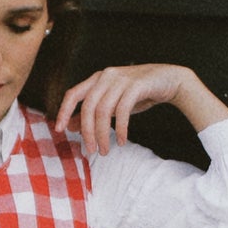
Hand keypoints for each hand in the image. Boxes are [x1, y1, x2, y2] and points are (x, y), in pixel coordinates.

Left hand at [55, 63, 227, 153]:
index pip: (73, 94)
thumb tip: (71, 126)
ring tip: (106, 151)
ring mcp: (121, 79)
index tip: (59, 130)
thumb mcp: (113, 103)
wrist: (169, 80)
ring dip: (103, 134)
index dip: (64, 112)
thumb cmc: (138, 93)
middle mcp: (106, 76)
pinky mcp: (136, 86)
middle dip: (88, 132)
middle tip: (92, 150)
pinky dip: (120, 129)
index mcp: (97, 78)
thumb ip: (93, 112)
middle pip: (89, 107)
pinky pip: (122, 111)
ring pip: (104, 110)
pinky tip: (122, 141)